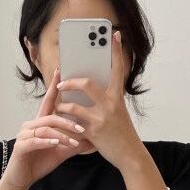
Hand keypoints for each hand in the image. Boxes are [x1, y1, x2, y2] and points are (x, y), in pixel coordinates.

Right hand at [1, 66, 88, 189]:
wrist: (22, 179)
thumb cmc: (39, 163)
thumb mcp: (60, 152)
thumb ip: (74, 144)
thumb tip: (93, 139)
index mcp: (40, 123)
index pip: (49, 102)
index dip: (54, 87)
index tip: (61, 72)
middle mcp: (30, 125)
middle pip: (51, 116)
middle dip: (68, 120)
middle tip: (83, 127)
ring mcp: (24, 135)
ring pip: (45, 128)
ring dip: (61, 134)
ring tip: (74, 141)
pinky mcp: (21, 147)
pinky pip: (35, 141)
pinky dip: (47, 142)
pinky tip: (56, 144)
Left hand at [54, 30, 142, 169]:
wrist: (130, 155)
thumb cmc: (122, 133)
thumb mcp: (118, 112)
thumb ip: (106, 100)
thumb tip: (87, 89)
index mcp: (117, 97)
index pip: (117, 69)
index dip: (116, 51)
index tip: (115, 34)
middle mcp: (110, 104)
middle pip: (87, 83)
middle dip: (71, 81)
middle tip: (62, 83)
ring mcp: (101, 118)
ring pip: (74, 105)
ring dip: (62, 104)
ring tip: (59, 105)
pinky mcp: (92, 132)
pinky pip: (71, 122)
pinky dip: (63, 120)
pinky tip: (59, 120)